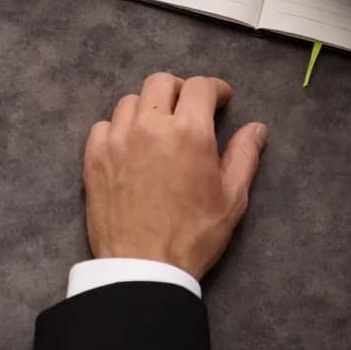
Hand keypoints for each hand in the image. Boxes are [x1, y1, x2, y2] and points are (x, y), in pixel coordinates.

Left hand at [84, 73, 267, 280]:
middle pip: (161, 82)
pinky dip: (119, 129)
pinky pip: (104, 125)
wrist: (143, 266)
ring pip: (131, 101)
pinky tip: (130, 147)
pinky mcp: (94, 156)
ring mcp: (117, 139)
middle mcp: (150, 126)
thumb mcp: (232, 198)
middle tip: (189, 109)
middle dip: (180, 91)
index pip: (200, 87)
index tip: (220, 99)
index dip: (214, 89)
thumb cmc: (193, 235)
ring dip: (148, 108)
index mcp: (189, 132)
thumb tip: (257, 127)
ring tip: (158, 129)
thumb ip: (244, 156)